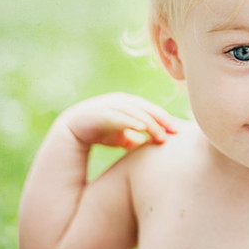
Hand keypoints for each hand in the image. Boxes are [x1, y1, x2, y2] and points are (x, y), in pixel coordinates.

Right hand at [58, 92, 180, 149]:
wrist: (70, 131)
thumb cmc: (98, 133)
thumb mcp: (121, 137)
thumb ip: (135, 139)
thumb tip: (150, 146)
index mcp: (129, 105)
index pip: (152, 111)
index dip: (165, 119)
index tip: (178, 131)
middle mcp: (121, 102)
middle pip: (146, 109)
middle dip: (162, 119)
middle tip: (175, 132)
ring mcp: (109, 105)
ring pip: (134, 112)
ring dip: (149, 123)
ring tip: (160, 135)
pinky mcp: (99, 112)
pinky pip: (118, 116)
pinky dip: (131, 121)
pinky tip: (142, 129)